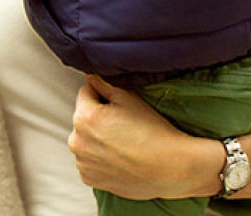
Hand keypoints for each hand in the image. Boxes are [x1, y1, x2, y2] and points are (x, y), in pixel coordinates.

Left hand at [69, 75, 219, 199]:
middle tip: (124, 126)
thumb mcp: (129, 99)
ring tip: (123, 143)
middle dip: (97, 118)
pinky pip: (89, 161)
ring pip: (85, 140)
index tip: (120, 105)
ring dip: (96, 139)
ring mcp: (82, 162)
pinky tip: (120, 159)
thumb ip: (103, 83)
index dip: (103, 95)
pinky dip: (99, 159)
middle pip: (83, 118)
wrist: (173, 169)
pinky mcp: (89, 178)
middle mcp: (76, 141)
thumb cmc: (153, 131)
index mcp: (83, 117)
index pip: (85, 93)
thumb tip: (87, 72)